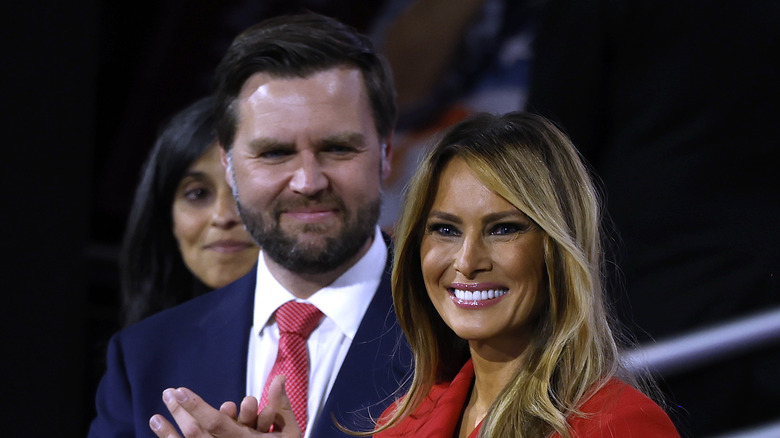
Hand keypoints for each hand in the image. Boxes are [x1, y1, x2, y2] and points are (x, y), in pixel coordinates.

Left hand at [148, 376, 300, 436]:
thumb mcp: (290, 433)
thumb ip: (281, 406)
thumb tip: (279, 377)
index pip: (215, 422)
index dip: (195, 406)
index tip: (180, 390)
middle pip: (195, 433)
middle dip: (180, 411)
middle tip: (168, 393)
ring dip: (168, 432)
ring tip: (155, 417)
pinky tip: (162, 433)